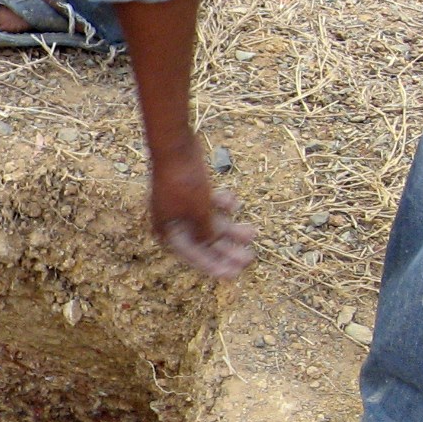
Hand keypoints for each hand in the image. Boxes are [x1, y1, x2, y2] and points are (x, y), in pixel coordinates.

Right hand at [150, 153, 255, 279]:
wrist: (175, 146)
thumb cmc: (183, 181)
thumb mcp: (200, 212)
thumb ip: (208, 233)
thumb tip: (212, 245)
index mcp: (169, 232)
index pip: (193, 256)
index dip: (214, 266)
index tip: (232, 275)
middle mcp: (174, 222)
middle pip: (204, 242)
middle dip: (227, 249)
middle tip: (249, 258)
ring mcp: (183, 207)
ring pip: (211, 223)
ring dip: (231, 228)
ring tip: (253, 232)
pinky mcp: (192, 193)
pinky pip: (211, 206)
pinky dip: (223, 205)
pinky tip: (235, 203)